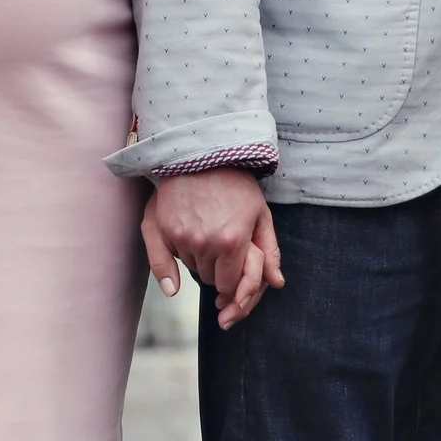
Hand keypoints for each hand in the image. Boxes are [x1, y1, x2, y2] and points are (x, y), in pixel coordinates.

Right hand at [142, 169, 283, 330]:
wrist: (203, 154)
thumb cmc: (235, 183)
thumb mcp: (261, 214)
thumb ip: (270, 252)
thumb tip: (276, 283)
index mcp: (232, 242)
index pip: (228, 286)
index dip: (232, 281)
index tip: (233, 270)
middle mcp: (205, 244)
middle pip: (209, 279)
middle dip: (218, 270)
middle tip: (222, 246)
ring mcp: (181, 237)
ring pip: (191, 268)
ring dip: (200, 260)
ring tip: (207, 232)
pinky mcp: (164, 229)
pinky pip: (169, 259)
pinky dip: (180, 253)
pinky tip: (187, 241)